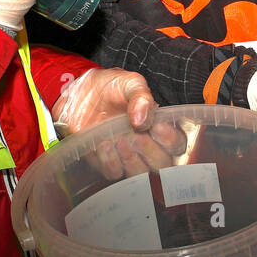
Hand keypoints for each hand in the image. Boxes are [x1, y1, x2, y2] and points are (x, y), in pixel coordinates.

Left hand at [54, 69, 187, 178]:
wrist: (79, 94)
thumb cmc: (110, 88)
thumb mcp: (129, 82)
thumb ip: (141, 96)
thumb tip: (143, 119)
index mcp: (159, 126)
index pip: (177, 144)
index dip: (170, 140)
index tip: (156, 127)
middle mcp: (147, 146)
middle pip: (162, 164)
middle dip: (150, 152)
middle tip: (137, 136)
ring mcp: (128, 156)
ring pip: (140, 174)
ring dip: (131, 159)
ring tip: (119, 140)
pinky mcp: (107, 163)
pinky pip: (114, 173)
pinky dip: (110, 161)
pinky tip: (103, 144)